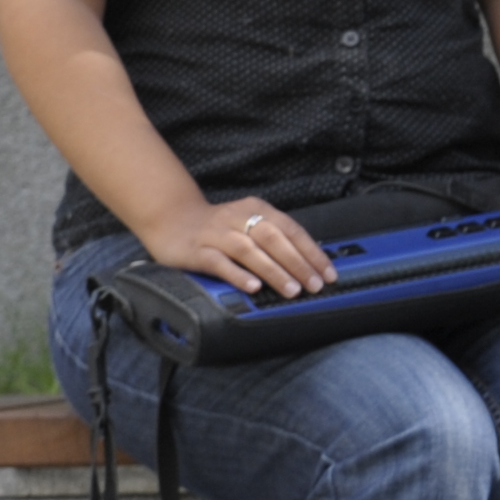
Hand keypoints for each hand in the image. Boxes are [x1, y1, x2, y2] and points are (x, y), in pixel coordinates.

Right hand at [143, 195, 331, 297]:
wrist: (171, 219)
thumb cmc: (219, 228)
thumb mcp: (249, 224)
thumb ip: (274, 239)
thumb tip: (309, 263)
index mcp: (256, 209)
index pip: (291, 229)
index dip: (312, 252)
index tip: (328, 273)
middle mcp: (238, 218)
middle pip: (274, 238)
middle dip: (298, 263)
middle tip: (314, 285)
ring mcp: (217, 234)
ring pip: (249, 250)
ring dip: (273, 270)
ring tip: (292, 290)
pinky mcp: (197, 250)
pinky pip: (219, 263)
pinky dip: (238, 275)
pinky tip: (253, 287)